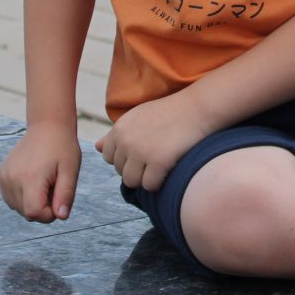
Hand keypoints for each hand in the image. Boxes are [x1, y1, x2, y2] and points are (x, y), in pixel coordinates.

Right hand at [0, 125, 82, 222]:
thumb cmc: (62, 148)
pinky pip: (12, 199)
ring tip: (44, 181)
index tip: (59, 197)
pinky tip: (33, 180)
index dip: (49, 213)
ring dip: (33, 202)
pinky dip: (24, 196)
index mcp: (30, 177)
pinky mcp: (1, 175)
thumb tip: (61, 217)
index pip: (34, 213)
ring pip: (19, 208)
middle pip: (27, 213)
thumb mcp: (70, 170)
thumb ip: (66, 195)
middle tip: (53, 185)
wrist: (47, 126)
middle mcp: (12, 178)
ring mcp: (4, 177)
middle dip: (43, 207)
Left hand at [96, 91, 212, 192]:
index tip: (142, 152)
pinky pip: (150, 185)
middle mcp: (126, 140)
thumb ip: (117, 134)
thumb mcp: (138, 117)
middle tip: (156, 157)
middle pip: (120, 172)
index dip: (125, 159)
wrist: (198, 108)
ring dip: (146, 178)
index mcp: (119, 128)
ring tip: (161, 164)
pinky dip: (160, 182)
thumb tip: (96, 147)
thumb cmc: (169, 113)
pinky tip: (170, 167)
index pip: (109, 158)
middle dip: (136, 169)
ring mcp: (141, 151)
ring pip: (132, 182)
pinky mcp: (158, 162)